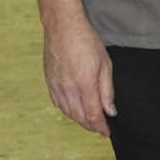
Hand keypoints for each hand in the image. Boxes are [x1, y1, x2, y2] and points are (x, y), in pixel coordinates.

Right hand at [44, 16, 115, 136]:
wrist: (63, 26)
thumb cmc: (87, 41)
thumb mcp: (105, 64)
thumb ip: (107, 91)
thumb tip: (110, 111)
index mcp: (84, 83)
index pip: (93, 114)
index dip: (101, 127)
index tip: (107, 133)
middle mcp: (68, 88)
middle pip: (79, 117)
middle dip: (91, 126)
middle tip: (100, 128)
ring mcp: (56, 86)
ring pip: (68, 113)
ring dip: (79, 120)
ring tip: (90, 122)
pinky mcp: (49, 82)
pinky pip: (58, 104)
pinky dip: (67, 111)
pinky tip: (74, 111)